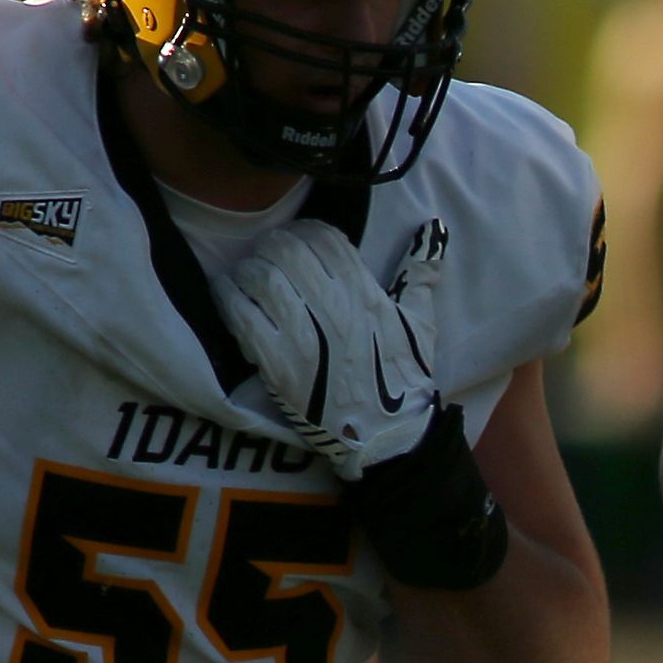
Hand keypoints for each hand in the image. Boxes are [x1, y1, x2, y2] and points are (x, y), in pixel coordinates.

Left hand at [218, 219, 439, 477]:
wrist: (385, 434)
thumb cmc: (402, 377)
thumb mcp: (420, 320)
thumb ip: (421, 270)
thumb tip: (433, 228)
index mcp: (367, 294)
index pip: (325, 239)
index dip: (305, 231)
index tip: (297, 240)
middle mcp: (336, 310)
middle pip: (287, 251)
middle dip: (271, 247)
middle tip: (266, 257)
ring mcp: (305, 338)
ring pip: (261, 278)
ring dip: (247, 271)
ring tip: (245, 278)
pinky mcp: (278, 365)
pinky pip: (242, 317)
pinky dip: (229, 300)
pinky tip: (230, 298)